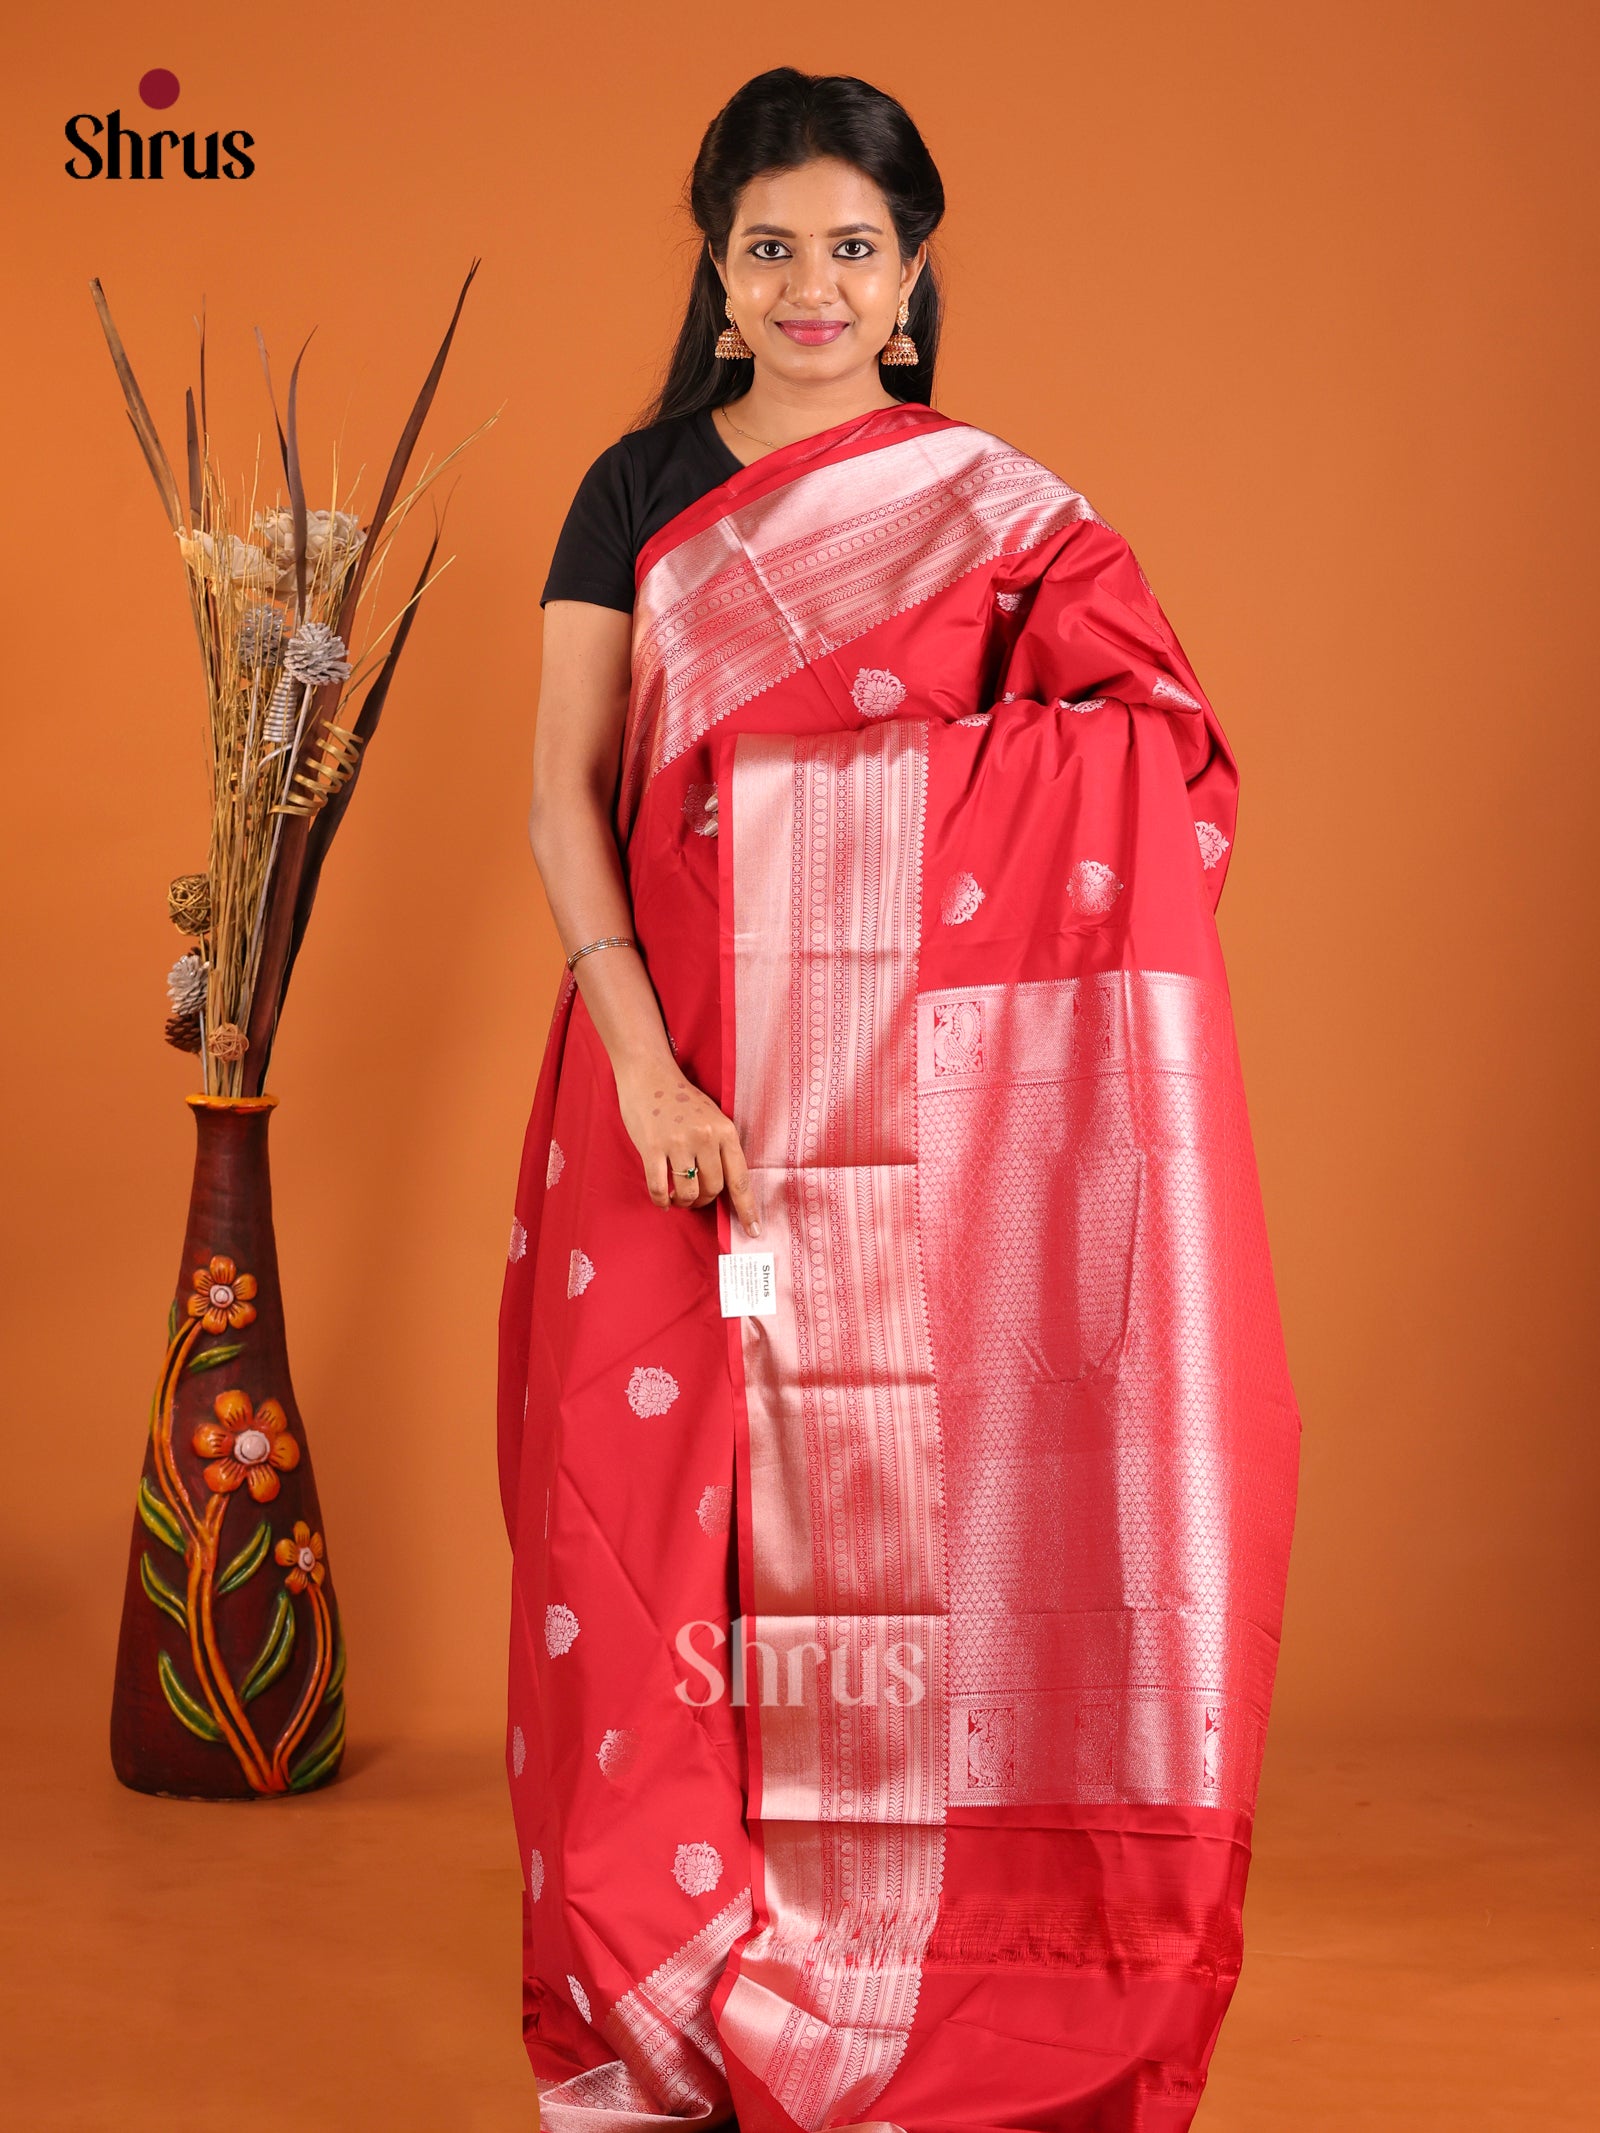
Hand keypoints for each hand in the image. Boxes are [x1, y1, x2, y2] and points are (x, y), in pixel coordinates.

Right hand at [615, 1061, 760, 1236]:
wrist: (649, 1075)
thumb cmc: (682, 1100)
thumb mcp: (713, 1117)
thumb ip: (721, 1147)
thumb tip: (724, 1188)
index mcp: (725, 1131)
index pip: (740, 1179)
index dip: (747, 1209)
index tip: (753, 1231)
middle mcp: (705, 1138)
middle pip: (713, 1189)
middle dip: (704, 1201)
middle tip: (695, 1199)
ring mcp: (677, 1143)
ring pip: (687, 1192)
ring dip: (683, 1202)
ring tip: (678, 1199)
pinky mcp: (652, 1148)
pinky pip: (659, 1188)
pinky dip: (662, 1201)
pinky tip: (663, 1200)